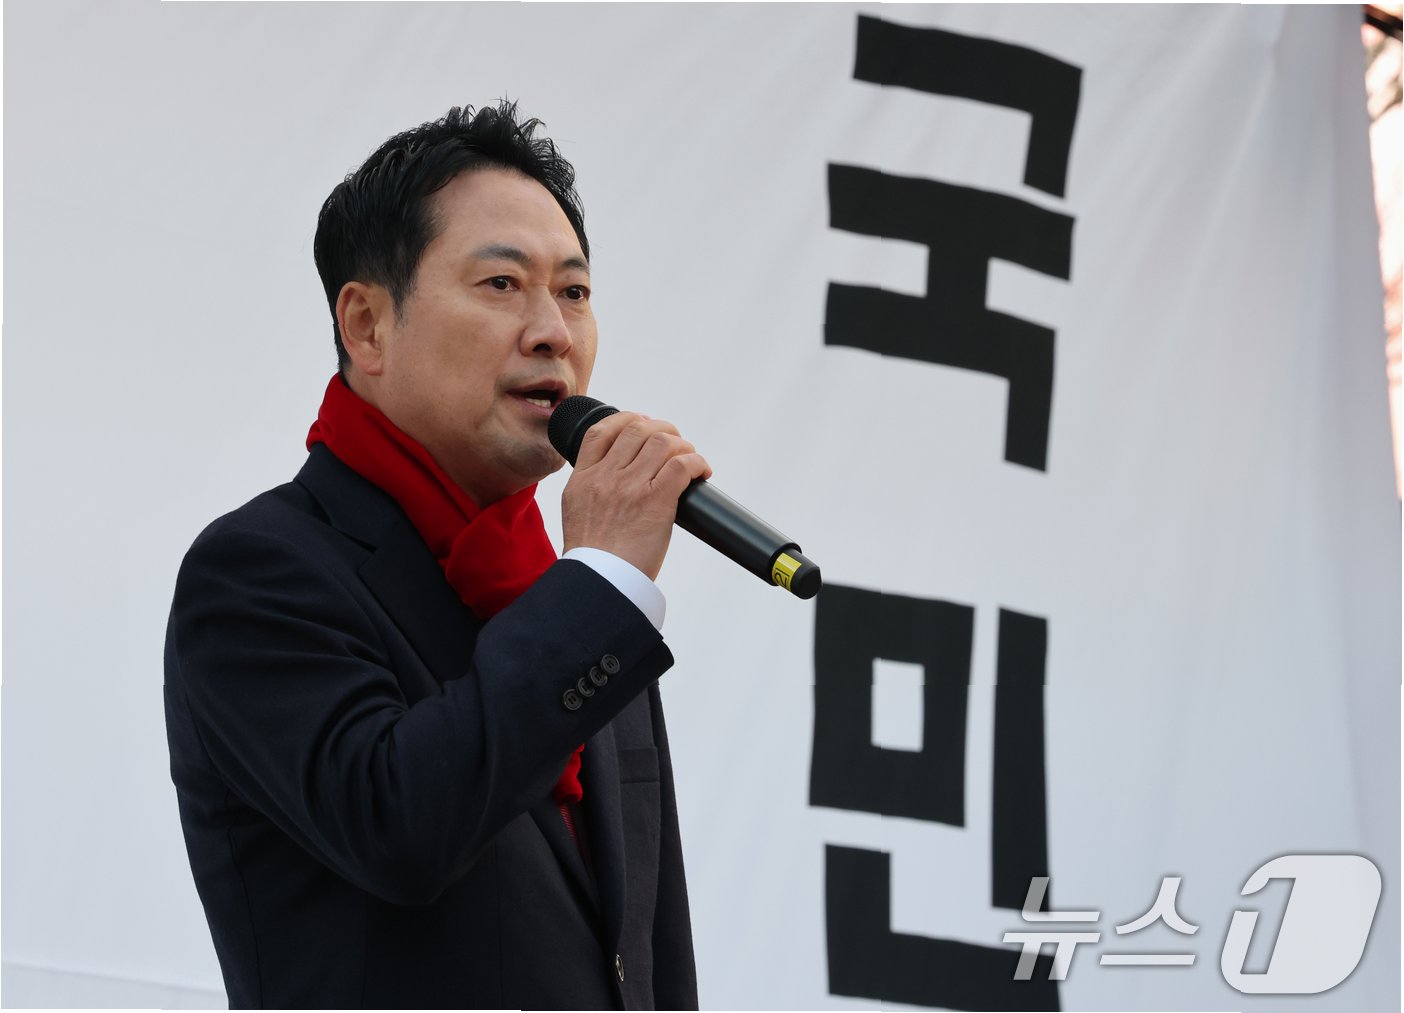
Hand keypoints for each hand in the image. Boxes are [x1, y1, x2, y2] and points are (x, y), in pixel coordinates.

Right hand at [560, 412, 711, 580]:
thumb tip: (617, 480)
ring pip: (662, 442)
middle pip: (636, 429)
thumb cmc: (594, 558)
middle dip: (661, 429)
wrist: (599, 583)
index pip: (600, 431)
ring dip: (682, 445)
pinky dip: (697, 463)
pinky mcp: (657, 501)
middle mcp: (605, 477)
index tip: (642, 425)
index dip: (625, 419)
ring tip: (690, 458)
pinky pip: (682, 465)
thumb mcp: (577, 513)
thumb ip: (592, 491)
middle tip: (674, 442)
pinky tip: (701, 473)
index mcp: (583, 479)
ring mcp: (631, 487)